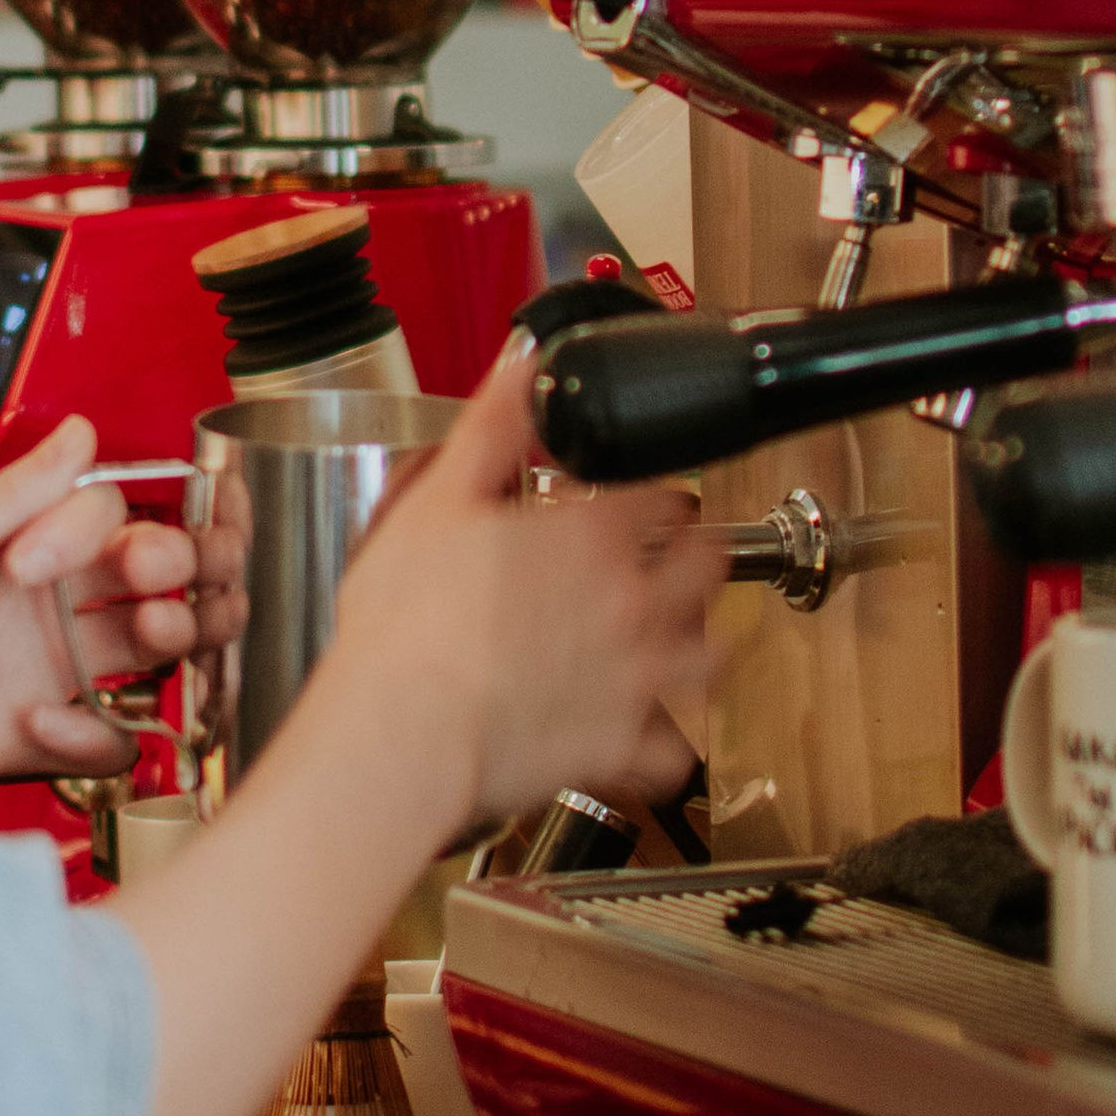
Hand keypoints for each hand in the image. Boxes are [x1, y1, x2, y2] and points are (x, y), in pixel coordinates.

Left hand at [0, 416, 215, 794]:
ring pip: (160, 647)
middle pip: (159, 573)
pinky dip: (96, 734)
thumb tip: (79, 433)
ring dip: (178, 634)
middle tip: (152, 581)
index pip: (105, 514)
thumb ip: (12, 496)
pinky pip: (114, 739)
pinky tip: (43, 720)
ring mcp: (49, 668)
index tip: (28, 562)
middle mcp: (47, 602)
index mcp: (22, 541)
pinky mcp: (40, 737)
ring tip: (151, 632)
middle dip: (180, 564)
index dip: (88, 530)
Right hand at [323, 337, 718, 843]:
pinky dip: (670, 741)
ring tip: (685, 629)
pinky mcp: (620, 746)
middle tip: (679, 548)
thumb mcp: (439, 497)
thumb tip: (525, 364)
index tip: (636, 493)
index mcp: (595, 534)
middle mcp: (634, 602)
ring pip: (710, 652)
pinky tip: (654, 731)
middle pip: (708, 564)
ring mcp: (637, 677)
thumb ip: (494, 424)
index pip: (663, 493)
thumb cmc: (408, 624)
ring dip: (704, 635)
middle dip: (698, 549)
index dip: (653, 487)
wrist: (404, 728)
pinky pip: (674, 752)